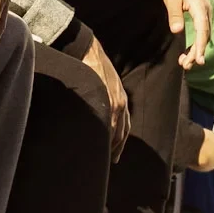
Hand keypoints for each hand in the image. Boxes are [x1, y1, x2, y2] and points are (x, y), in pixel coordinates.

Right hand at [79, 35, 131, 161]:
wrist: (90, 51)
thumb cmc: (96, 67)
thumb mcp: (107, 84)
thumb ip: (107, 98)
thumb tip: (100, 112)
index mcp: (121, 100)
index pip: (123, 128)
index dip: (120, 143)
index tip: (116, 155)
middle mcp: (120, 103)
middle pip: (120, 133)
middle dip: (116, 148)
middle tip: (111, 162)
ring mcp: (112, 102)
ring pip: (114, 132)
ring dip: (109, 146)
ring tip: (102, 159)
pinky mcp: (103, 100)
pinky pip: (105, 123)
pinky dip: (104, 136)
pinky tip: (98, 144)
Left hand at [161, 0, 212, 68]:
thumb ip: (175, 14)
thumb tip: (177, 31)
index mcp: (199, 7)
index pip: (202, 30)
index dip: (200, 46)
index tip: (198, 60)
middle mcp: (206, 11)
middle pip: (205, 36)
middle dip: (197, 52)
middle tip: (186, 65)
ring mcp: (205, 12)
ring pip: (204, 34)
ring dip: (197, 49)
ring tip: (186, 62)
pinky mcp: (202, 13)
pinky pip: (202, 30)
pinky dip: (197, 42)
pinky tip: (190, 50)